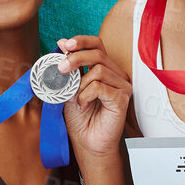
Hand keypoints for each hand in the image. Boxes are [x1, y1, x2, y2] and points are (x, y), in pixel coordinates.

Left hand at [58, 35, 131, 161]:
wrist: (87, 143)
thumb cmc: (80, 118)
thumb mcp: (69, 88)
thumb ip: (69, 68)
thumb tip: (61, 43)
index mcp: (104, 69)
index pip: (97, 45)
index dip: (82, 41)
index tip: (65, 44)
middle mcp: (116, 74)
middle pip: (98, 54)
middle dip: (76, 58)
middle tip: (61, 69)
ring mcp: (121, 86)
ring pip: (98, 70)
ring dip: (80, 85)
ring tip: (77, 99)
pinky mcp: (122, 98)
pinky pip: (100, 87)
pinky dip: (86, 95)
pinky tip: (84, 105)